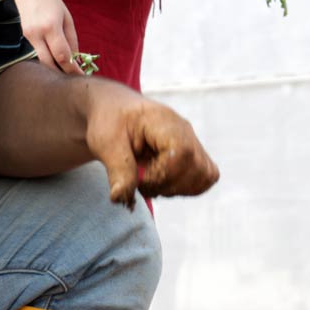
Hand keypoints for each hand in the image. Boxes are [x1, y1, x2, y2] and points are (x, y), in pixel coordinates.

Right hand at [8, 0, 83, 74]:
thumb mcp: (65, 16)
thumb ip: (72, 39)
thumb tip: (76, 60)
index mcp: (50, 26)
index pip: (63, 56)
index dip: (73, 70)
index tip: (81, 77)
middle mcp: (34, 33)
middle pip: (48, 65)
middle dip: (60, 75)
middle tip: (70, 81)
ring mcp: (20, 36)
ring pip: (35, 64)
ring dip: (47, 72)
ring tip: (57, 77)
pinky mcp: (11, 37)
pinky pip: (24, 57)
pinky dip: (34, 64)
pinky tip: (42, 67)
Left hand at [81, 80, 219, 203]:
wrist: (114, 112)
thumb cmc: (109, 122)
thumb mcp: (105, 143)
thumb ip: (117, 170)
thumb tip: (120, 197)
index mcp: (163, 121)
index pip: (182, 154)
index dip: (162, 176)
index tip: (139, 180)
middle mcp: (184, 131)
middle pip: (197, 168)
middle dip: (167, 186)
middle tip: (140, 182)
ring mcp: (192, 143)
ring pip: (204, 176)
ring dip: (176, 189)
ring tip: (150, 182)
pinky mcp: (193, 155)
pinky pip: (204, 178)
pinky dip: (184, 188)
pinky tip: (162, 183)